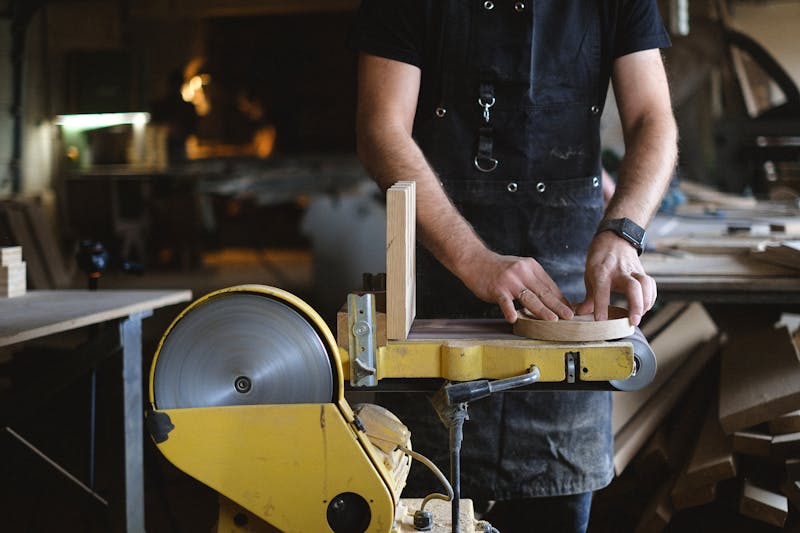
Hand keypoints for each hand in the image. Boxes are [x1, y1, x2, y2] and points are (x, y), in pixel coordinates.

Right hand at [457, 250, 574, 323]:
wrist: (474, 259)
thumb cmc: (497, 267)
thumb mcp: (519, 268)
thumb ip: (532, 280)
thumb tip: (548, 297)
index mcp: (531, 267)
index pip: (550, 285)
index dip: (561, 299)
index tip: (569, 309)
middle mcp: (522, 272)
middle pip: (543, 292)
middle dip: (558, 306)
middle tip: (569, 316)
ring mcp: (510, 281)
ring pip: (529, 298)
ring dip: (542, 310)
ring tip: (552, 320)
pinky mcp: (497, 288)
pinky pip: (505, 302)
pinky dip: (509, 310)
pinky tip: (513, 319)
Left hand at [575, 231, 656, 325]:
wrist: (614, 238)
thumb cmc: (600, 260)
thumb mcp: (589, 276)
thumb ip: (589, 297)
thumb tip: (581, 314)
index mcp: (601, 272)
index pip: (602, 291)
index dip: (601, 307)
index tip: (602, 322)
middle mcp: (619, 271)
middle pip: (632, 287)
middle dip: (635, 306)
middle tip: (634, 322)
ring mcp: (632, 270)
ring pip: (645, 284)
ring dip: (646, 302)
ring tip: (640, 316)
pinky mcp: (642, 271)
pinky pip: (651, 284)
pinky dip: (651, 297)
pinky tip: (646, 307)